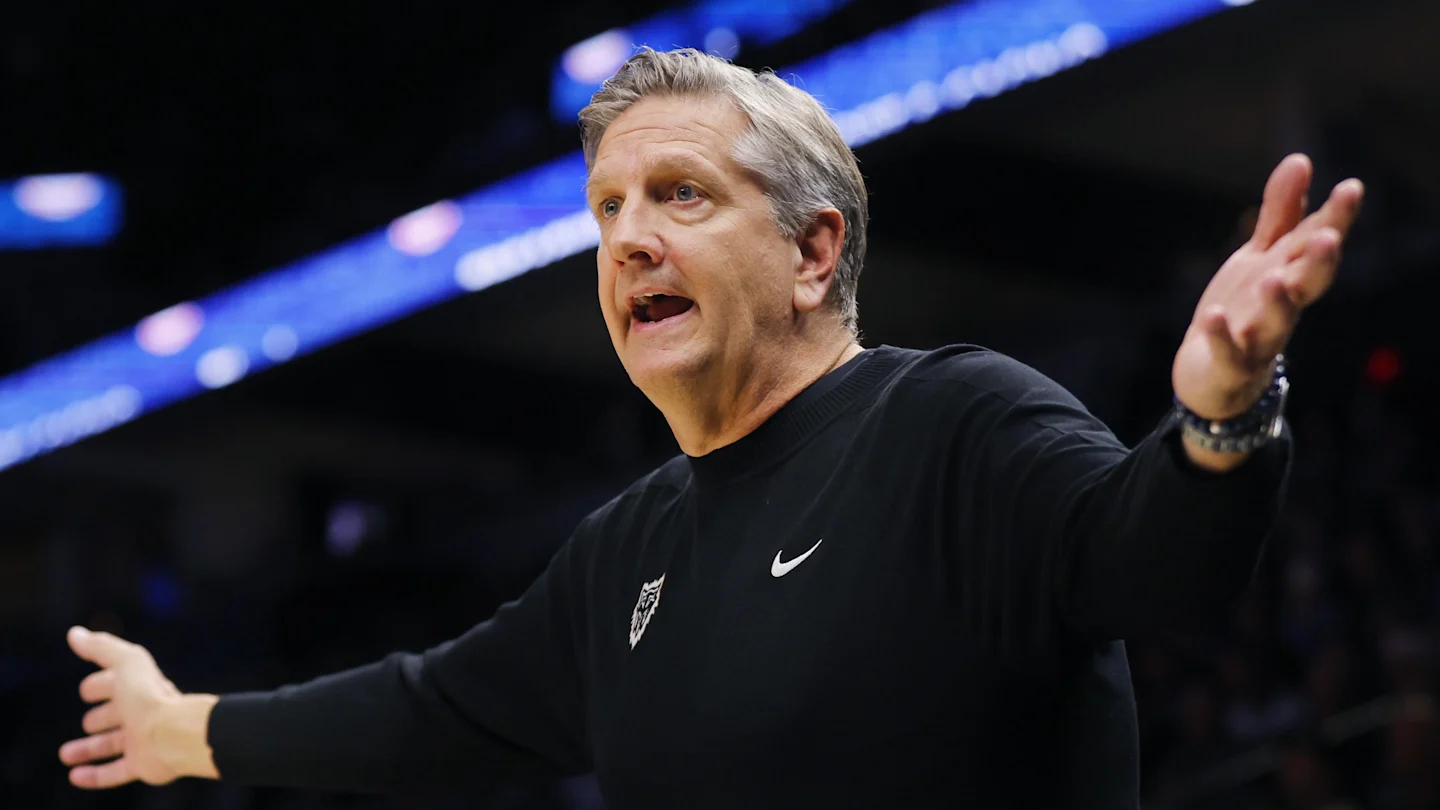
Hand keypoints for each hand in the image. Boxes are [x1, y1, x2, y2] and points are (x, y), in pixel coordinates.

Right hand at [58, 626, 218, 787]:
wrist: (175, 734)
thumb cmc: (149, 696)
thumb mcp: (125, 664)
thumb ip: (102, 647)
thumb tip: (75, 633)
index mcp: (141, 687)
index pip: (118, 684)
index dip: (102, 685)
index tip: (88, 691)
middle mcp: (143, 713)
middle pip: (118, 715)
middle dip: (101, 717)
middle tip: (89, 721)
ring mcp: (143, 740)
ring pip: (112, 745)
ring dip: (88, 749)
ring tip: (66, 754)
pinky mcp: (142, 764)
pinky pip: (115, 773)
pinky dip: (95, 775)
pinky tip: (75, 776)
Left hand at [1172, 154, 1364, 419]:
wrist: (1213, 374)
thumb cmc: (1246, 307)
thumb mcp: (1261, 257)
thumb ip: (1281, 214)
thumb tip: (1301, 160)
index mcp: (1292, 276)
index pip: (1317, 244)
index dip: (1336, 218)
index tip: (1351, 187)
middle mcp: (1284, 307)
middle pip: (1308, 285)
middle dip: (1318, 263)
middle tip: (1327, 238)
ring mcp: (1259, 338)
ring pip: (1276, 323)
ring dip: (1277, 303)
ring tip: (1272, 280)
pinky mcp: (1231, 365)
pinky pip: (1228, 353)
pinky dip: (1223, 338)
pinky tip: (1213, 316)